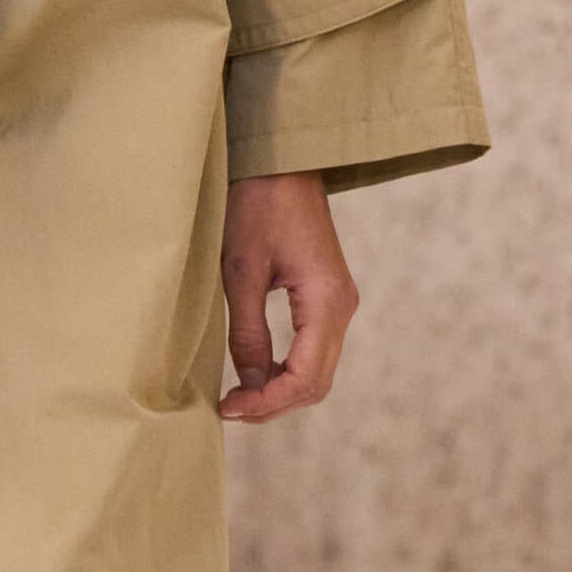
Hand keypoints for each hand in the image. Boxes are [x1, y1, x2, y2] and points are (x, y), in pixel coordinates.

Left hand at [218, 171, 357, 422]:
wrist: (281, 162)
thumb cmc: (257, 206)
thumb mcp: (240, 272)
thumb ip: (247, 333)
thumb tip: (248, 384)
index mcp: (326, 302)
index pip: (304, 378)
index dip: (267, 402)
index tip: (229, 408)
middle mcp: (342, 306)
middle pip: (316, 382)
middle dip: (275, 404)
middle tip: (230, 409)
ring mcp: (339, 301)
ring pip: (317, 369)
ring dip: (281, 390)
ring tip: (239, 396)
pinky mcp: (328, 295)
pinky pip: (314, 348)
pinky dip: (288, 369)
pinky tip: (256, 371)